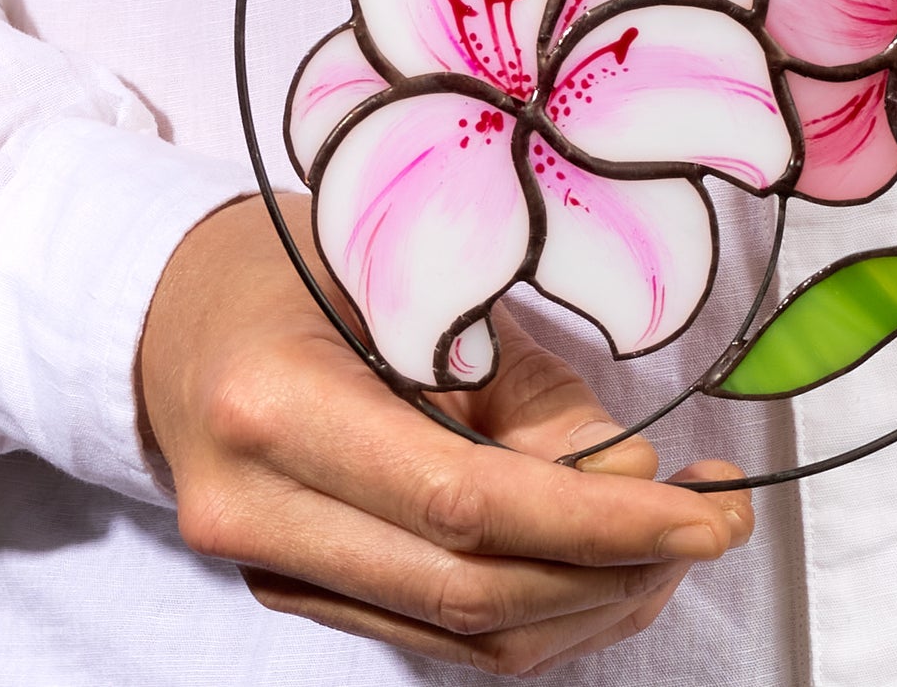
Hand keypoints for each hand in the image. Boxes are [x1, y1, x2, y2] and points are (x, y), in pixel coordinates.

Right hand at [138, 194, 751, 676]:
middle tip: (715, 524)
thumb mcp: (418, 278)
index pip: (463, 504)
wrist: (181, 309)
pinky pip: (439, 628)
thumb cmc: (305, 263)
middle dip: (616, 570)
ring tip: (675, 538)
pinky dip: (538, 607)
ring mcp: (272, 569)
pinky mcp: (302, 588)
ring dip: (590, 600)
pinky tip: (604, 558)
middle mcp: (259, 515)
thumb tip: (634, 479)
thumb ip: (523, 388)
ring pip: (463, 632)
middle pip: (470, 590)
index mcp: (275, 408)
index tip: (705, 512)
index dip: (599, 521)